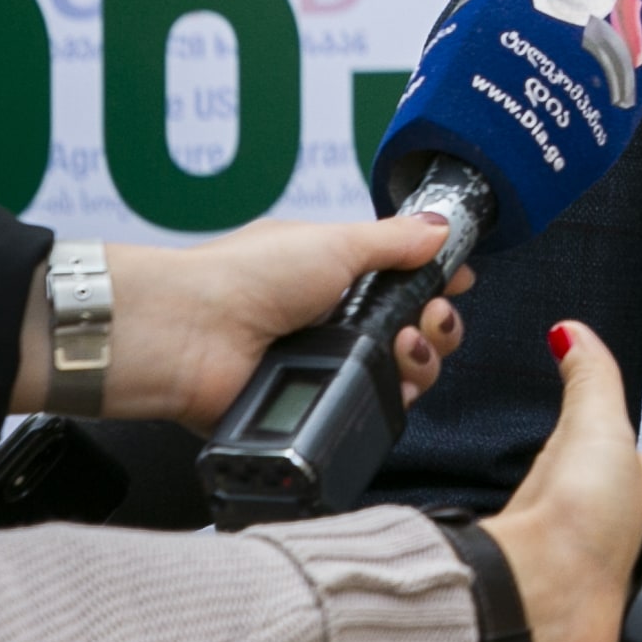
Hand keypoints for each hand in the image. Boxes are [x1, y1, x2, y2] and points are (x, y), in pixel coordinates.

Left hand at [18, 217, 474, 430]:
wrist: (185, 333)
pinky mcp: (312, 409)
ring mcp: (324, 369)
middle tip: (428, 321)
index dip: (436, 286)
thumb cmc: (245, 276)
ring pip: (400, 376)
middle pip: (414, 333)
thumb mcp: (334, 242)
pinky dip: (388, 401)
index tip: (456, 285)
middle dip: (438, 326)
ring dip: (421, 361)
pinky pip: (368, 413)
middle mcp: (333, 324)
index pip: (405, 284)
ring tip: (405, 350)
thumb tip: (442, 228)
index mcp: (337, 277)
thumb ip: (394, 240)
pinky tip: (389, 384)